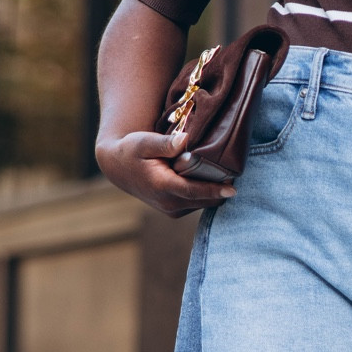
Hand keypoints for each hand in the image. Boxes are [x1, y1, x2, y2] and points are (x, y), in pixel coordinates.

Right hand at [95, 128, 234, 217]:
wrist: (118, 167)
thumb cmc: (132, 150)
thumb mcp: (144, 141)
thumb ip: (166, 143)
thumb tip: (185, 140)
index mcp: (162, 186)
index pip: (193, 191)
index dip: (214, 190)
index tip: (233, 189)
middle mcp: (168, 203)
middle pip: (203, 200)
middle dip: (219, 189)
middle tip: (232, 171)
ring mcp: (171, 209)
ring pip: (203, 203)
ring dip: (213, 192)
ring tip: (220, 172)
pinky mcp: (174, 211)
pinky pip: (197, 204)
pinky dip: (205, 194)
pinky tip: (207, 178)